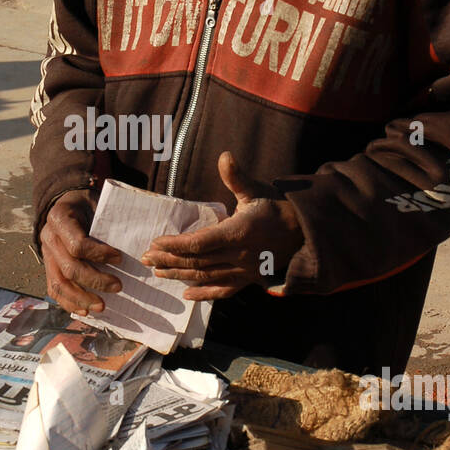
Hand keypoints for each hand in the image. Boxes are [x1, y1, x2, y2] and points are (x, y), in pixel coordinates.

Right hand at [39, 188, 122, 316]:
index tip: (120, 259)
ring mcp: (45, 254)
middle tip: (118, 286)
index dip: (99, 254)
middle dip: (95, 281)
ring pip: (59, 284)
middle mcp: (48, 237)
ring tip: (102, 306)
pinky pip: (54, 289)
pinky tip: (85, 311)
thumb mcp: (98, 203)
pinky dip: (69, 302)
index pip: (77, 244)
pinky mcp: (47, 267)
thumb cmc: (88, 204)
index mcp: (60, 218)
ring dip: (82, 298)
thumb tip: (134, 244)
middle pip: (69, 268)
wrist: (67, 202)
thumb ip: (109, 221)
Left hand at [140, 152, 302, 300]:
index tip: (155, 243)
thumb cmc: (276, 208)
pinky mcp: (248, 279)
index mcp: (238, 232)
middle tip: (146, 258)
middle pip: (197, 262)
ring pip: (206, 277)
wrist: (304, 233)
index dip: (175, 245)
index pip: (199, 243)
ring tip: (157, 273)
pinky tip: (187, 294)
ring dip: (179, 276)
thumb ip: (236, 177)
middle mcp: (238, 255)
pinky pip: (224, 291)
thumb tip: (225, 155)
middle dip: (169, 261)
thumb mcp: (256, 190)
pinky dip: (205, 294)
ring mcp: (243, 271)